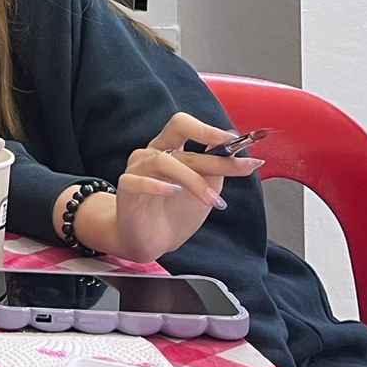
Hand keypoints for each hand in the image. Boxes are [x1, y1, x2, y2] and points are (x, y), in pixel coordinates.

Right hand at [78, 112, 264, 262]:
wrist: (154, 241)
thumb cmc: (177, 212)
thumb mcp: (205, 189)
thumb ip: (215, 169)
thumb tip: (233, 148)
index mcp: (169, 147)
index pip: (184, 125)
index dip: (207, 129)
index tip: (234, 140)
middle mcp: (151, 152)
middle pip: (176, 135)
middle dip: (211, 152)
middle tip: (240, 167)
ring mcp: (137, 168)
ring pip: (163, 161)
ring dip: (194, 180)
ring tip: (213, 201)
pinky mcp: (126, 189)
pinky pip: (137, 181)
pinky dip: (155, 185)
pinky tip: (172, 192)